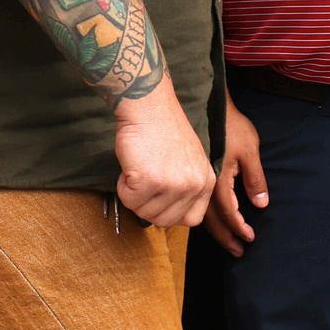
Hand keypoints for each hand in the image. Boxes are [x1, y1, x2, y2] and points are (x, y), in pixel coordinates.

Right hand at [110, 90, 217, 232]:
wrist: (149, 108)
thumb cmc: (164, 133)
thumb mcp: (189, 163)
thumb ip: (187, 188)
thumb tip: (170, 214)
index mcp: (207, 182)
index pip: (191, 220)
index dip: (169, 213)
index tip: (159, 200)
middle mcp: (194, 185)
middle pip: (165, 220)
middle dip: (147, 206)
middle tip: (143, 182)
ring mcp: (174, 184)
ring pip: (144, 213)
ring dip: (134, 196)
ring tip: (139, 170)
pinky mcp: (150, 181)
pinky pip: (128, 200)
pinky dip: (122, 187)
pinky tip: (131, 167)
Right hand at [206, 101, 267, 255]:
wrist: (201, 108)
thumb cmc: (230, 127)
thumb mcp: (249, 150)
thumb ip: (254, 178)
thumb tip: (260, 205)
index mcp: (218, 180)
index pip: (229, 212)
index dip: (239, 228)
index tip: (249, 239)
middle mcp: (203, 186)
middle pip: (212, 220)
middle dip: (226, 237)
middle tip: (238, 253)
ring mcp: (194, 182)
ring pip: (201, 214)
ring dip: (215, 231)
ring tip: (227, 243)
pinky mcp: (190, 178)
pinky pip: (196, 204)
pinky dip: (204, 218)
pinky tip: (209, 223)